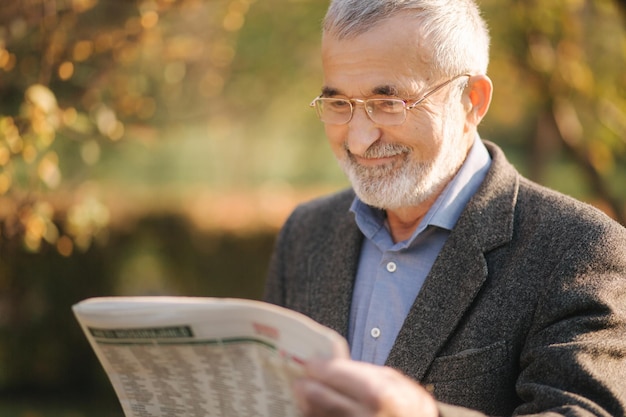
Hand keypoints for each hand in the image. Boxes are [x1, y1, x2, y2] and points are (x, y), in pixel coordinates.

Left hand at [293, 358, 438, 416]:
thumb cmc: (410, 408)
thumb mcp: (396, 381)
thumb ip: (365, 372)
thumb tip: (333, 365)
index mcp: (379, 394)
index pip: (337, 375)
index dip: (319, 368)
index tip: (309, 363)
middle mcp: (367, 415)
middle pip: (323, 399)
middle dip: (306, 387)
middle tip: (298, 381)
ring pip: (320, 416)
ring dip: (308, 405)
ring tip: (303, 395)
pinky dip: (317, 416)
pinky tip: (314, 410)